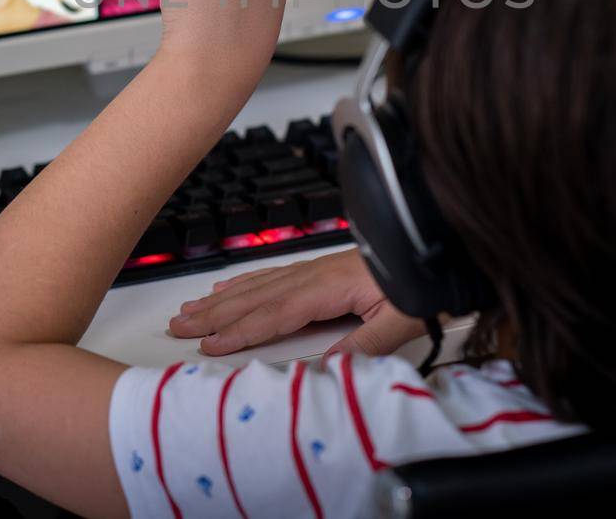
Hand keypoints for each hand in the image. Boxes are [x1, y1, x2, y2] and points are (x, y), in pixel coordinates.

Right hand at [169, 250, 426, 356]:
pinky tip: (229, 289)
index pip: (273, 314)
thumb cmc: (424, 281)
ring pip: (258, 285)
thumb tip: (323, 369)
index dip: (239, 332)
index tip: (208, 346)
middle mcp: (315, 274)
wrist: (438, 245)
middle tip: (177, 326)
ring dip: (222, 300)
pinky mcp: (321, 268)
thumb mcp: (403, 319)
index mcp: (329, 287)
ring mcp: (315, 268)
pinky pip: (272, 275)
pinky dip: (245, 283)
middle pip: (254, 298)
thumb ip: (363, 345)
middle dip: (214, 314)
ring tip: (191, 310)